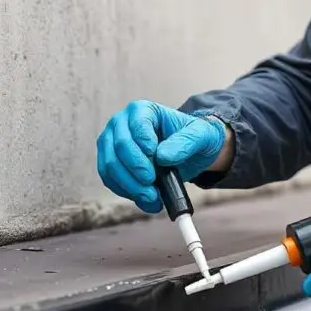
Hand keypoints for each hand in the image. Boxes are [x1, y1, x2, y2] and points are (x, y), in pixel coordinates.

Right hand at [97, 100, 225, 212]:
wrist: (190, 151)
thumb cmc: (194, 137)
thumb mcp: (201, 135)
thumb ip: (185, 142)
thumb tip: (162, 156)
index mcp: (142, 110)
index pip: (136, 126)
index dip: (144, 146)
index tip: (159, 162)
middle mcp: (121, 123)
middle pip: (119, 146)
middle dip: (136, 170)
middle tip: (154, 186)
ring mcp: (112, 143)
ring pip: (110, 166)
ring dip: (130, 186)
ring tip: (153, 197)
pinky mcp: (110, 163)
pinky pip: (110, 180)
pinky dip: (127, 193)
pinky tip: (147, 200)